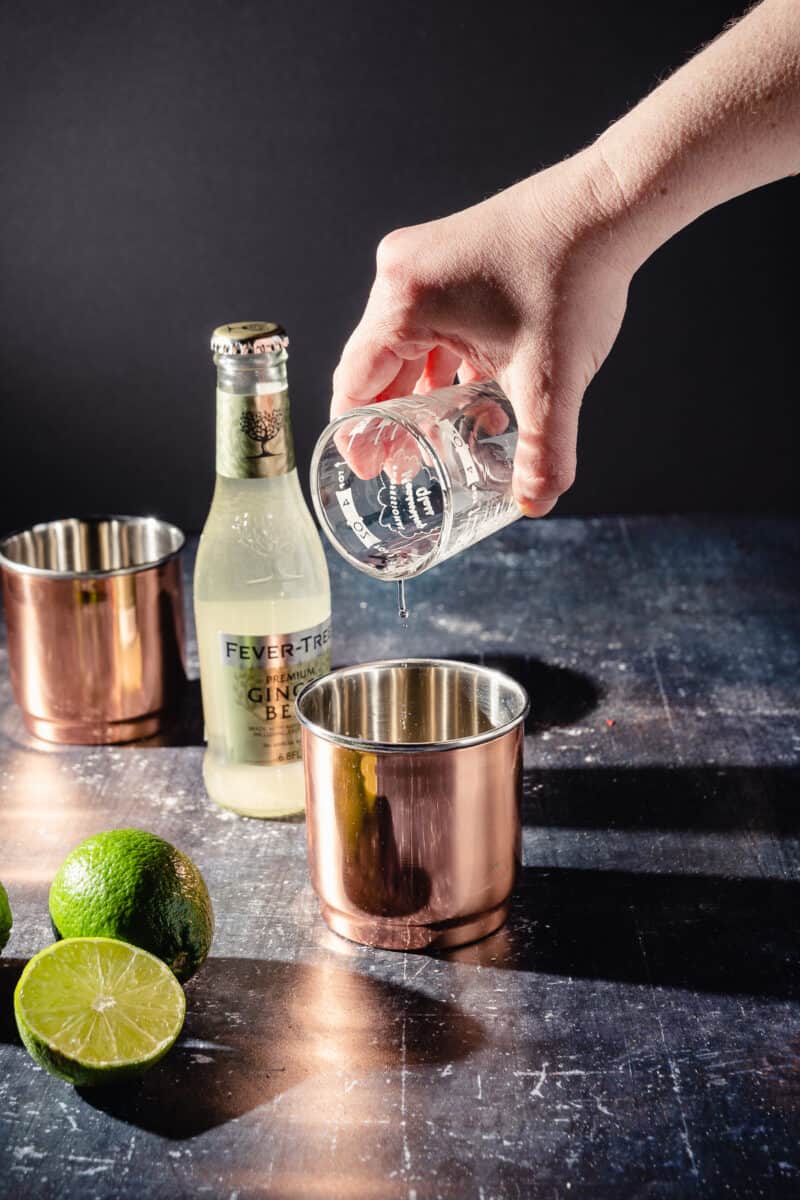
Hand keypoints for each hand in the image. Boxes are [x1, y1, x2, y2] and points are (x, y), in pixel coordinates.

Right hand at [331, 149, 637, 515]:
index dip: (357, 434)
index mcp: (405, 303)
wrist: (607, 206)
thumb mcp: (551, 380)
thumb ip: (544, 450)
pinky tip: (465, 396)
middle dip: (389, 420)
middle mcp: (401, 275)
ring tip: (432, 440)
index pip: (354, 382)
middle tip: (402, 466)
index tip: (367, 470)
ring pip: (403, 345)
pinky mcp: (446, 256)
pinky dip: (439, 361)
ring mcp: (422, 261)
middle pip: (374, 366)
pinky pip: (426, 322)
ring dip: (416, 393)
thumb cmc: (573, 277)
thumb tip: (535, 502)